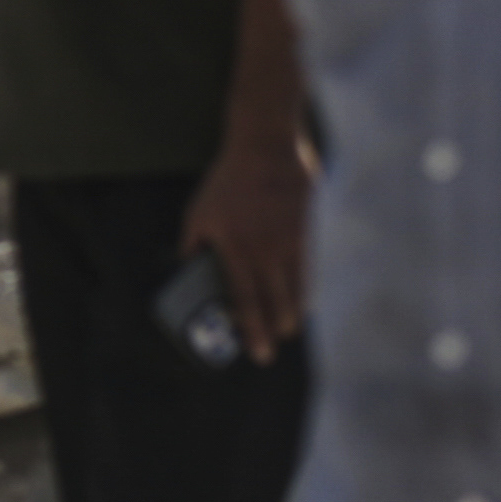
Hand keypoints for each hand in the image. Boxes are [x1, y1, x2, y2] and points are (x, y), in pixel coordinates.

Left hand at [180, 119, 312, 361]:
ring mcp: (291, 242)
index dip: (253, 331)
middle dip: (276, 331)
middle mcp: (265, 250)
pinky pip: (310, 273)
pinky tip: (300, 300)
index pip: (246, 301)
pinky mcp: (311, 234)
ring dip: (292, 315)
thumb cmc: (226, 183)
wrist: (265, 147)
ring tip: (284, 326)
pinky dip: (305, 291)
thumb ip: (194, 246)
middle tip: (270, 346)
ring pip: (299, 294)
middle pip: (278, 305)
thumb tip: (190, 274)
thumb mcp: (198, 213)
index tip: (259, 354)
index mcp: (235, 247)